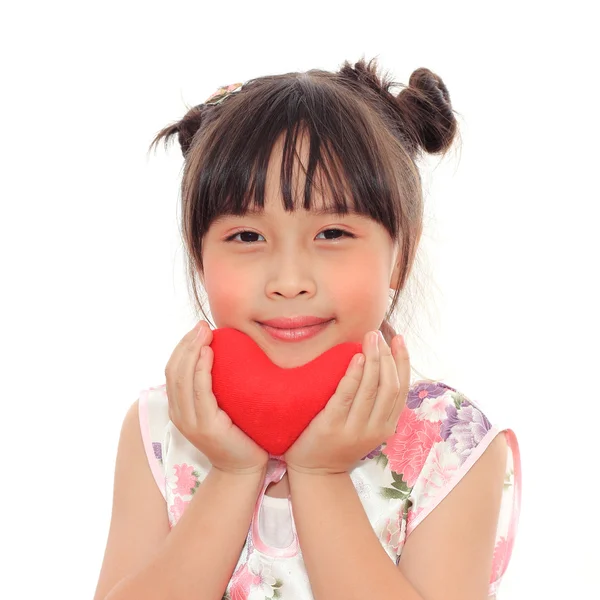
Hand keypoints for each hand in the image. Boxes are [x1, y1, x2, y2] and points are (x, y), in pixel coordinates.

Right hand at [165, 320, 268, 474]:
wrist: (245, 467)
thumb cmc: (239, 433)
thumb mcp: (221, 406)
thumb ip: (214, 386)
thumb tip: (222, 355)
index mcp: (179, 408)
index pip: (172, 370)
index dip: (181, 347)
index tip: (197, 329)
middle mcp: (179, 414)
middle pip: (174, 371)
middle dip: (186, 344)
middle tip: (201, 325)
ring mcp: (189, 422)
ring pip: (182, 378)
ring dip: (191, 351)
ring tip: (204, 332)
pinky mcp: (205, 426)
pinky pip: (199, 392)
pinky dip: (201, 369)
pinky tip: (208, 353)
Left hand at [284, 330, 409, 475]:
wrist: (315, 473)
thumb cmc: (338, 442)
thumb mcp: (365, 426)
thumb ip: (374, 403)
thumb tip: (379, 364)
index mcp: (386, 427)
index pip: (402, 389)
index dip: (403, 361)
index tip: (399, 339)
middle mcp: (375, 429)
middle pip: (390, 386)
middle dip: (387, 356)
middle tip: (377, 334)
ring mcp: (354, 430)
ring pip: (371, 389)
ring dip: (373, 359)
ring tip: (370, 338)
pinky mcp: (331, 427)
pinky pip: (346, 396)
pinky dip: (353, 375)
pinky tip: (355, 357)